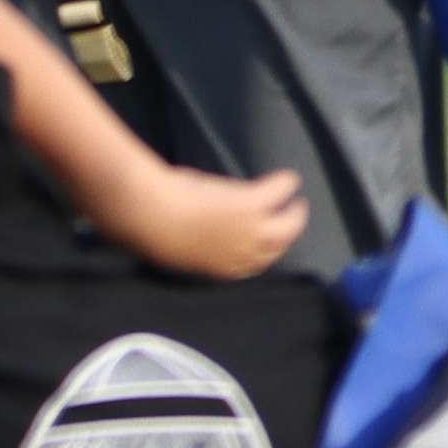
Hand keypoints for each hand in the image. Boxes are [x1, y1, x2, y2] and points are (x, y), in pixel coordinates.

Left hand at [102, 160, 313, 282]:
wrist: (151, 217)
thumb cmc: (156, 232)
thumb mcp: (184, 248)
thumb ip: (204, 246)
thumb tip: (209, 232)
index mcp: (225, 269)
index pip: (258, 264)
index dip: (266, 250)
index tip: (267, 239)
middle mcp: (244, 255)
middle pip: (280, 246)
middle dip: (289, 232)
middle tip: (292, 218)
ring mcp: (252, 230)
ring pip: (289, 225)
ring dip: (296, 212)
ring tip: (296, 201)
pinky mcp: (254, 204)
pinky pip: (282, 191)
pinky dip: (287, 183)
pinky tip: (288, 178)